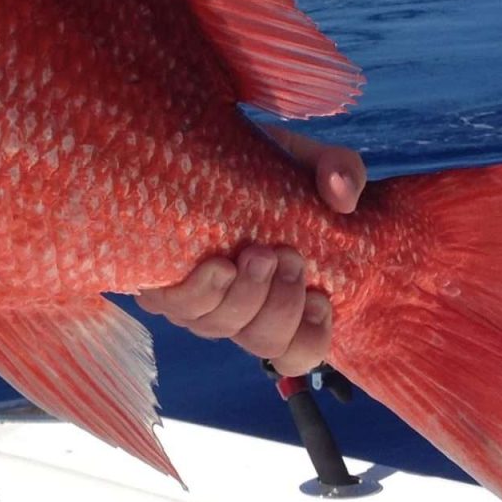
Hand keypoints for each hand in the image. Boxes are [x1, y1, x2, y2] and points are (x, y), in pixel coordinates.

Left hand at [134, 125, 363, 377]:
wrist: (196, 149)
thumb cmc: (262, 167)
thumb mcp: (309, 161)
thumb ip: (341, 171)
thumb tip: (342, 195)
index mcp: (280, 295)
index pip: (297, 352)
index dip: (311, 339)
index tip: (319, 297)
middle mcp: (238, 308)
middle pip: (263, 342)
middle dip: (281, 307)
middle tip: (286, 256)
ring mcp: (198, 300)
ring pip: (220, 327)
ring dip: (245, 296)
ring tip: (255, 253)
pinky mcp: (158, 281)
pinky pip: (174, 307)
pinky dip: (199, 292)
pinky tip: (217, 265)